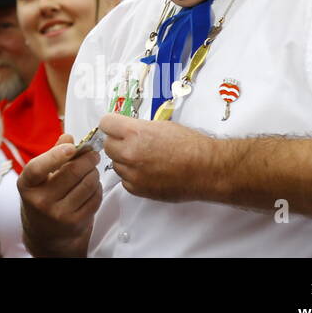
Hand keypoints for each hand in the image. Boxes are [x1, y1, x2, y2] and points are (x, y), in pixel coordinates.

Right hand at [17, 133, 101, 256]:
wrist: (46, 234)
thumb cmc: (43, 197)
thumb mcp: (40, 176)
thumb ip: (53, 154)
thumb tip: (68, 138)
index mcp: (27, 185)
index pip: (38, 168)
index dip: (56, 155)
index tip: (72, 147)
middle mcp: (40, 201)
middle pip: (71, 173)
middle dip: (87, 159)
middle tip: (93, 154)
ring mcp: (58, 214)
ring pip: (87, 184)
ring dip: (94, 172)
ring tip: (92, 168)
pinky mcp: (75, 223)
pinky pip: (94, 198)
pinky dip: (97, 187)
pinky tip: (92, 184)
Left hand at [99, 113, 216, 201]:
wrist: (206, 169)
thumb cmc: (190, 146)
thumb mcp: (161, 125)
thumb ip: (138, 127)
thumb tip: (125, 130)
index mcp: (135, 132)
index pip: (105, 123)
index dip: (112, 124)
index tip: (116, 127)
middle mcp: (130, 152)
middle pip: (107, 145)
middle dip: (117, 142)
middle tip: (132, 143)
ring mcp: (133, 173)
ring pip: (115, 164)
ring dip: (125, 161)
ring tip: (145, 159)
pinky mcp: (138, 189)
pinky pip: (125, 180)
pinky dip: (132, 176)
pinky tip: (148, 172)